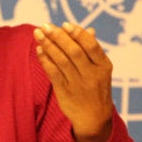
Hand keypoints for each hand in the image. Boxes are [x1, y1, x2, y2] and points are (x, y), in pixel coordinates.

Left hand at [33, 22, 113, 141]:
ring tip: (37, 33)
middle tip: (44, 26)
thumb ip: (92, 50)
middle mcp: (92, 74)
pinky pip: (53, 73)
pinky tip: (39, 49)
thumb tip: (88, 29)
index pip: (91, 46)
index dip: (78, 33)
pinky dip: (45, 60)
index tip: (64, 24)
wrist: (94, 118)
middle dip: (58, 36)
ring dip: (48, 45)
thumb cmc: (96, 87)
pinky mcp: (65, 91)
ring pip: (61, 61)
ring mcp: (78, 84)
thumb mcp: (100, 70)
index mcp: (103, 66)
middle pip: (74, 51)